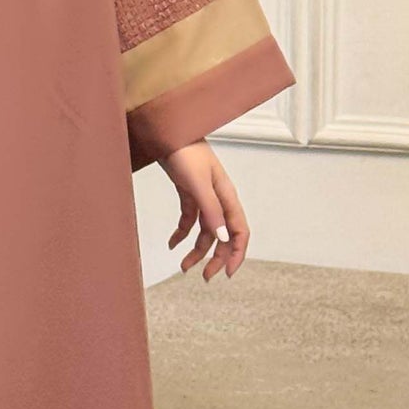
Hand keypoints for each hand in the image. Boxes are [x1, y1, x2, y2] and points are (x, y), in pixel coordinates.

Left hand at [161, 141, 247, 280]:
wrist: (168, 130)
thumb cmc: (185, 151)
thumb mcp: (197, 183)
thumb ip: (210, 210)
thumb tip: (223, 239)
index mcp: (227, 196)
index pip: (240, 231)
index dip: (236, 254)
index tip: (226, 273)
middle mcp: (219, 199)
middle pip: (223, 235)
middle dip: (216, 258)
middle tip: (205, 277)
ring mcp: (204, 196)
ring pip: (205, 231)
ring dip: (196, 250)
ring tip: (182, 266)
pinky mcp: (189, 193)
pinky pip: (189, 220)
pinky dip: (181, 233)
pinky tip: (172, 243)